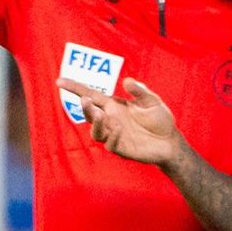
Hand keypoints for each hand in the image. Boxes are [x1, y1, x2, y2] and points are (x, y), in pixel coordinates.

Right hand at [68, 75, 182, 165]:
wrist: (171, 142)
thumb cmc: (160, 120)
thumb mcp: (152, 101)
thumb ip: (140, 91)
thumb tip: (127, 81)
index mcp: (114, 106)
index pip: (91, 96)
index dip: (75, 88)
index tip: (60, 81)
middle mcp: (111, 120)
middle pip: (90, 114)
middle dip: (85, 108)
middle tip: (85, 100)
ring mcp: (115, 136)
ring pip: (95, 132)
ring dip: (96, 123)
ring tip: (102, 115)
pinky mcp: (122, 149)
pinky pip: (110, 145)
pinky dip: (112, 137)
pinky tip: (118, 129)